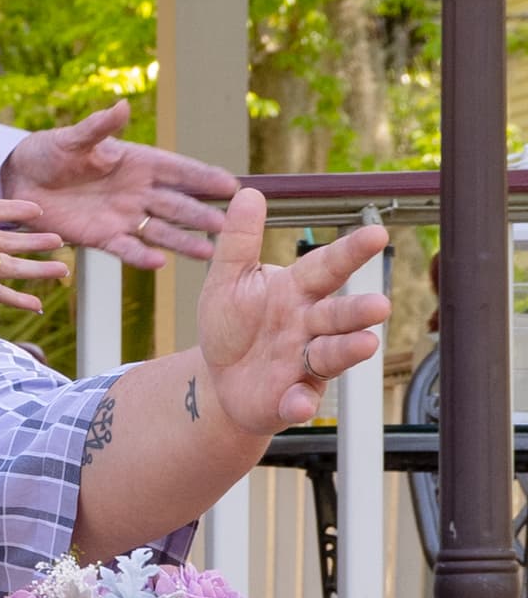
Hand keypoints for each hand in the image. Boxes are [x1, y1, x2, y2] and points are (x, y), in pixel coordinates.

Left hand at [0, 101, 241, 268]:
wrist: (19, 180)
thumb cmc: (49, 151)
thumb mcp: (73, 138)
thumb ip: (99, 127)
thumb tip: (123, 106)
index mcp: (137, 162)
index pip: (178, 171)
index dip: (204, 178)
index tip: (232, 186)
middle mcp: (137, 191)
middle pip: (176, 205)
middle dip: (201, 215)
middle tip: (228, 225)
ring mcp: (122, 216)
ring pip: (159, 231)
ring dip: (183, 241)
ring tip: (208, 253)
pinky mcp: (101, 237)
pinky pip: (126, 248)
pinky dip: (141, 256)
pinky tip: (160, 263)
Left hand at [194, 191, 387, 445]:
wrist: (218, 379)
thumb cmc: (231, 325)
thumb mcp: (226, 280)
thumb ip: (238, 241)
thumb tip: (248, 192)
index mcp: (295, 290)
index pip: (326, 266)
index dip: (350, 252)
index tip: (376, 233)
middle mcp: (308, 325)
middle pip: (339, 314)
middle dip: (358, 310)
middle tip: (379, 305)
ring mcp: (304, 363)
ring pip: (332, 355)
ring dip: (348, 350)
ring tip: (364, 344)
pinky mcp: (291, 398)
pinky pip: (300, 401)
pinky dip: (300, 404)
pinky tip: (299, 404)